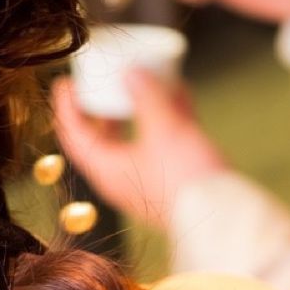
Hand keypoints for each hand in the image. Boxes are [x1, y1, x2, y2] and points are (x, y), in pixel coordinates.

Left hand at [52, 71, 226, 229]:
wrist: (223, 216)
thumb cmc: (185, 179)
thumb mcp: (164, 130)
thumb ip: (147, 98)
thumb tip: (131, 74)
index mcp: (106, 169)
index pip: (74, 135)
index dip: (66, 106)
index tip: (65, 82)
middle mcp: (121, 177)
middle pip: (101, 137)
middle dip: (101, 107)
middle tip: (102, 82)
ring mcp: (146, 179)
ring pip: (134, 137)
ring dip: (137, 108)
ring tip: (144, 79)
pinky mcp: (171, 178)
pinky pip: (161, 141)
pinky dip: (166, 116)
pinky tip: (179, 93)